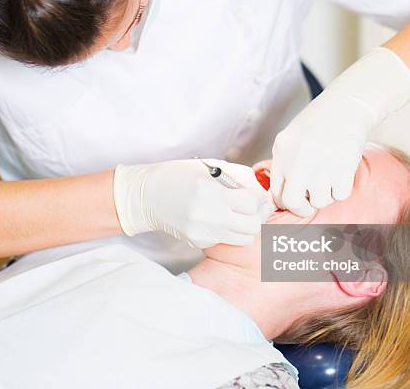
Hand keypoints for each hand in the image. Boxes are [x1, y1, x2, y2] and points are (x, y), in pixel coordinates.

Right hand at [114, 159, 274, 247]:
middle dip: (257, 216)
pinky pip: (225, 240)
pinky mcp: (198, 242)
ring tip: (238, 215)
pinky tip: (217, 219)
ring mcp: (203, 233)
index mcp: (213, 193)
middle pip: (253, 226)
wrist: (148, 195)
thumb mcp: (212, 167)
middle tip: (252, 208)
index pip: (252, 204)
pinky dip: (228, 231)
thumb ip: (241, 177)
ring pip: (244, 239)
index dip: (258, 199)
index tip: (255, 196)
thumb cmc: (179, 176)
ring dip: (245, 227)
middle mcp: (209, 217)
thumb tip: (262, 193)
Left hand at [270, 48, 409, 216]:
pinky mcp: (343, 168)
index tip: (296, 200)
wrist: (345, 106)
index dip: (286, 201)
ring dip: (326, 195)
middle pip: (293, 203)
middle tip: (309, 205)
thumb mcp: (290, 139)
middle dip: (302, 209)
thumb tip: (281, 196)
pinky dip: (342, 189)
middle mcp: (297, 162)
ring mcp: (320, 166)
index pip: (276, 193)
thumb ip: (284, 164)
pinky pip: (340, 195)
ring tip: (329, 179)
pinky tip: (342, 174)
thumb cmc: (317, 124)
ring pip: (320, 201)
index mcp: (282, 154)